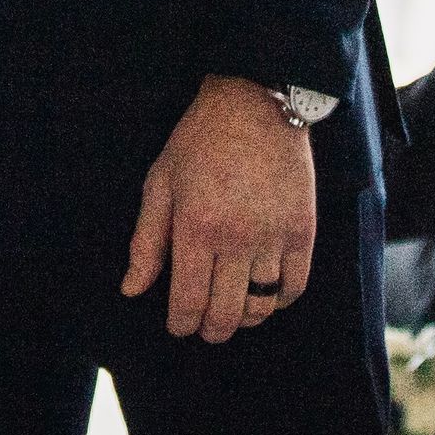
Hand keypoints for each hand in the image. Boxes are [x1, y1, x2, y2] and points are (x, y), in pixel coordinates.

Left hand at [121, 74, 315, 343]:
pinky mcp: (302, 231)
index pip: (188, 301)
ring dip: (244, 317)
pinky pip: (295, 287)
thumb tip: (132, 289)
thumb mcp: (161, 183)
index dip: (180, 323)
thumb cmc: (199, 141)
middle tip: (204, 327)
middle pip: (226, 313)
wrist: (254, 104)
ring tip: (233, 311)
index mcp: (195, 227)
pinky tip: (266, 293)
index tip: (178, 325)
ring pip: (262, 306)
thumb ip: (146, 241)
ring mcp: (273, 236)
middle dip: (210, 330)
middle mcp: (236, 238)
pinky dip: (280, 300)